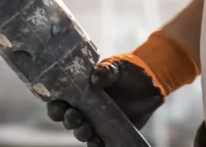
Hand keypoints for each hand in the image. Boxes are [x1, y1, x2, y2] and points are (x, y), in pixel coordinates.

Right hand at [46, 31, 198, 144]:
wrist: (149, 82)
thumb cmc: (128, 71)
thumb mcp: (117, 66)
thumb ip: (106, 70)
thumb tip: (95, 78)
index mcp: (80, 91)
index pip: (60, 100)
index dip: (55, 105)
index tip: (58, 105)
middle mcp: (86, 109)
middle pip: (68, 119)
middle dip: (68, 120)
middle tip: (75, 116)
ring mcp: (98, 122)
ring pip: (82, 133)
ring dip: (80, 133)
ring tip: (87, 129)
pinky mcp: (111, 133)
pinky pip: (100, 144)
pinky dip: (96, 146)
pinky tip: (98, 143)